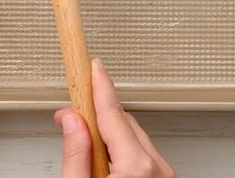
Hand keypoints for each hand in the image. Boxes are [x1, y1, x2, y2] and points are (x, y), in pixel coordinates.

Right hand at [55, 59, 174, 177]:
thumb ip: (76, 155)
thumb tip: (73, 122)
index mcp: (137, 168)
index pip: (113, 114)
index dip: (100, 86)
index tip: (94, 67)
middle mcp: (156, 169)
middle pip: (123, 124)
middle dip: (97, 116)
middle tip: (71, 115)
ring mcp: (163, 176)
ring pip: (133, 139)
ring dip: (110, 136)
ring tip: (84, 145)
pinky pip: (142, 155)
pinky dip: (123, 151)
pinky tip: (105, 159)